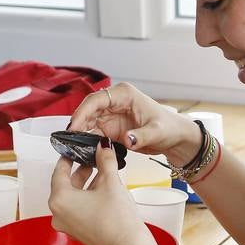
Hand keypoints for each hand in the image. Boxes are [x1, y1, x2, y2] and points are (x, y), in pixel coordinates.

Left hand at [48, 141, 161, 244]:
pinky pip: (78, 209)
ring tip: (102, 172)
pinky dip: (87, 198)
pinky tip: (103, 190)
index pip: (59, 171)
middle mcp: (59, 214)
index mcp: (60, 200)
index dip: (69, 158)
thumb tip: (103, 147)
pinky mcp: (78, 232)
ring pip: (73, 197)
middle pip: (65, 185)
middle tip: (92, 159)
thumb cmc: (117, 221)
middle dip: (80, 171)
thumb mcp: (111, 183)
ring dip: (86, 184)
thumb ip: (105, 161)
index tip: (75, 150)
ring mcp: (67, 225)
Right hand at [68, 82, 202, 166]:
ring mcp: (111, 115)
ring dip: (80, 133)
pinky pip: (93, 132)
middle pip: (88, 109)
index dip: (83, 112)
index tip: (75, 126)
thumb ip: (141, 136)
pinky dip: (87, 140)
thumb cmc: (169, 128)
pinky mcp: (110, 128)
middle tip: (69, 139)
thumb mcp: (157, 132)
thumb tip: (127, 139)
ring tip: (72, 146)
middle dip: (78, 123)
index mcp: (124, 94)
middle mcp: (114, 102)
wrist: (175, 138)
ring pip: (88, 121)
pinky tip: (82, 149)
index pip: (96, 99)